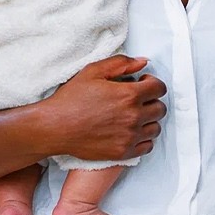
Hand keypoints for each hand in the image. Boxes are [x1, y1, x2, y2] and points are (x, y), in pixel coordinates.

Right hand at [44, 55, 166, 161]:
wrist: (54, 127)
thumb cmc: (71, 100)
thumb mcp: (93, 72)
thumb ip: (121, 63)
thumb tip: (142, 62)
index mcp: (128, 95)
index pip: (159, 88)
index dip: (152, 84)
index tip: (142, 85)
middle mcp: (133, 116)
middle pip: (160, 108)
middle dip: (151, 101)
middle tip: (137, 101)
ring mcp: (129, 136)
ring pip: (155, 127)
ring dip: (148, 120)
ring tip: (133, 116)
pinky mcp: (123, 152)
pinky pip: (147, 146)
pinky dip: (143, 138)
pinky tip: (130, 131)